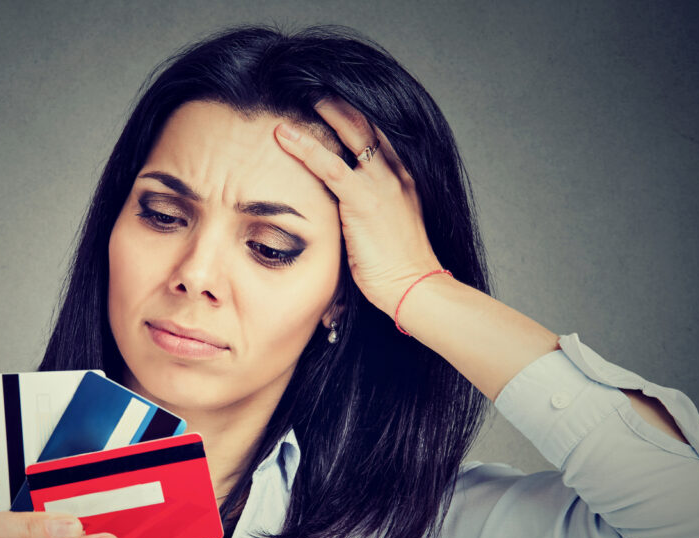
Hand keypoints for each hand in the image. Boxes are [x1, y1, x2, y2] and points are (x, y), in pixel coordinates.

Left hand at [274, 98, 444, 318]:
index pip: (379, 138)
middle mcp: (395, 175)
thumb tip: (346, 222)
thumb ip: (367, 217)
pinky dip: (304, 147)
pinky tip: (283, 135)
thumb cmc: (399, 270)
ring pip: (350, 135)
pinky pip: (329, 166)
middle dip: (341, 105)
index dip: (357, 119)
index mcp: (403, 181)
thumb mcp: (385, 233)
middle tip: (316, 88)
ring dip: (324, 112)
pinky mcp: (363, 200)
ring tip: (300, 95)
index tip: (335, 105)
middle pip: (367, 126)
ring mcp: (381, 184)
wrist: (416, 287)